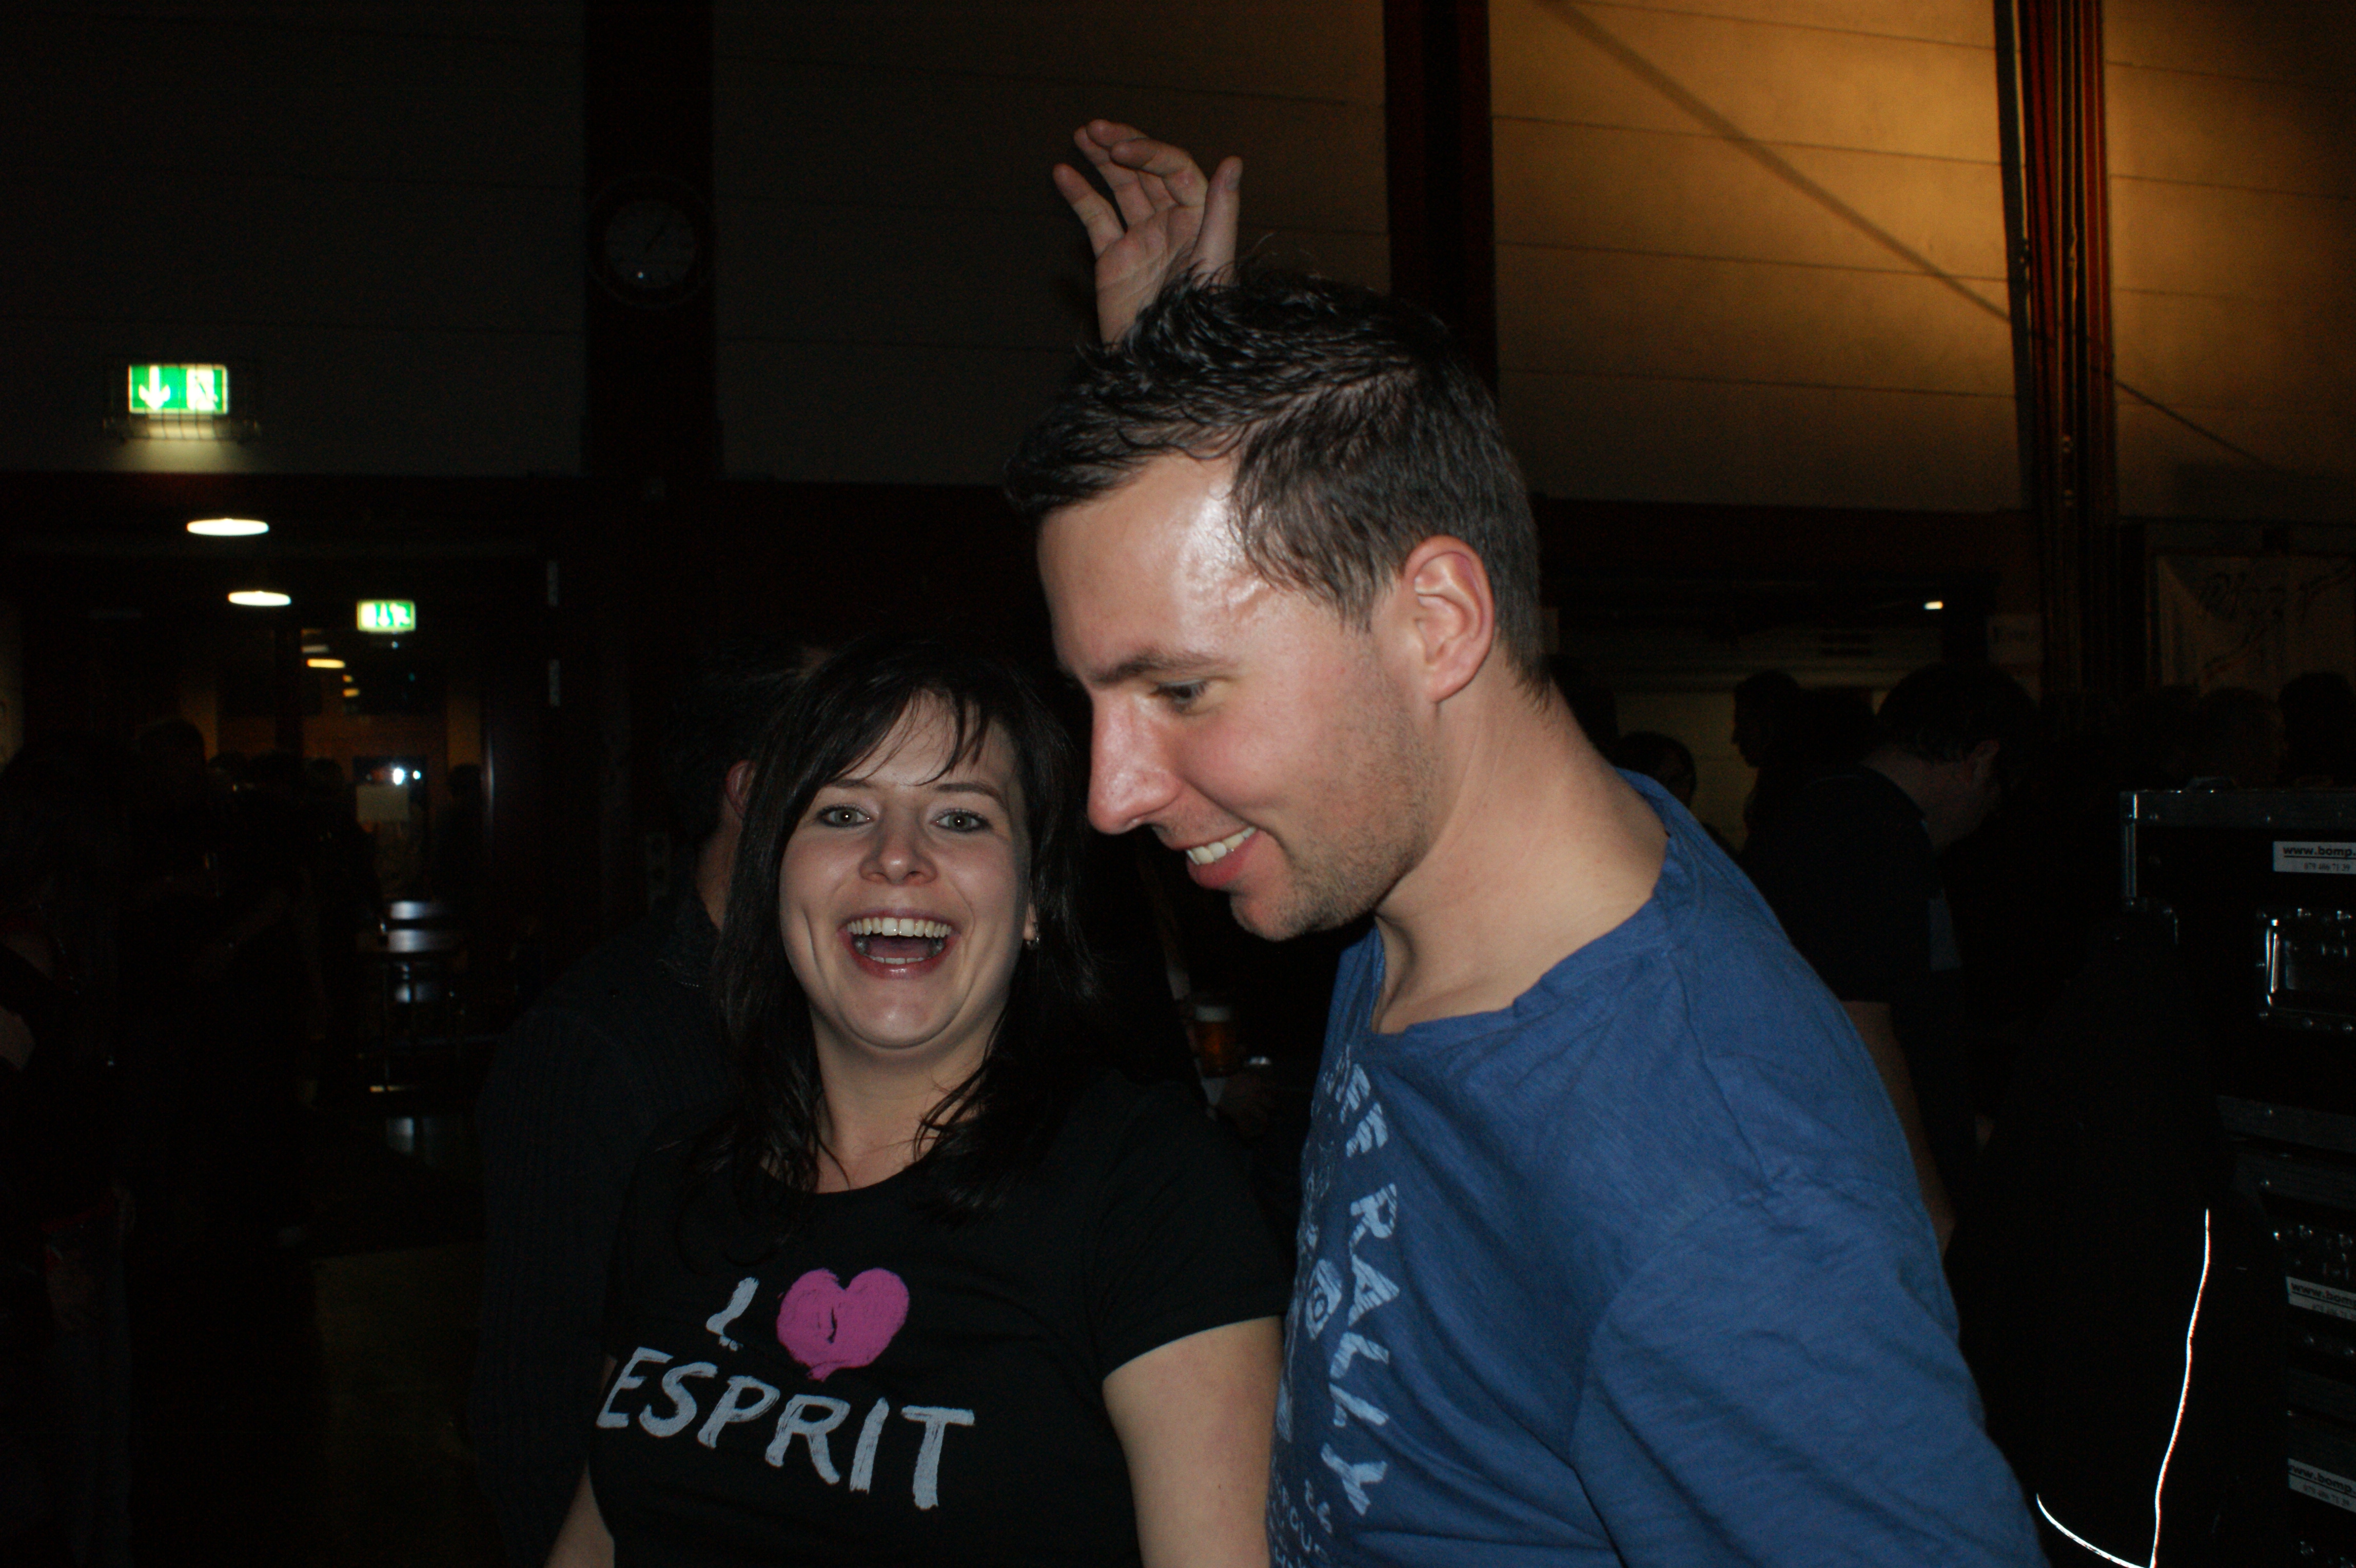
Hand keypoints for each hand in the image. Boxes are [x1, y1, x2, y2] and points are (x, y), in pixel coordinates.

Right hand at [1054, 120, 1240, 343]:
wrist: (1163, 362)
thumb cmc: (1196, 316)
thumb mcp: (1213, 261)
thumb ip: (1222, 211)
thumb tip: (1232, 162)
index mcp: (1198, 220)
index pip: (1175, 170)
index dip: (1149, 152)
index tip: (1120, 148)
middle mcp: (1170, 224)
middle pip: (1146, 172)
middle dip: (1121, 145)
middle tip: (1093, 128)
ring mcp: (1141, 239)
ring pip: (1120, 188)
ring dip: (1100, 161)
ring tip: (1080, 135)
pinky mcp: (1114, 258)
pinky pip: (1096, 218)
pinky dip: (1080, 195)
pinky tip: (1063, 174)